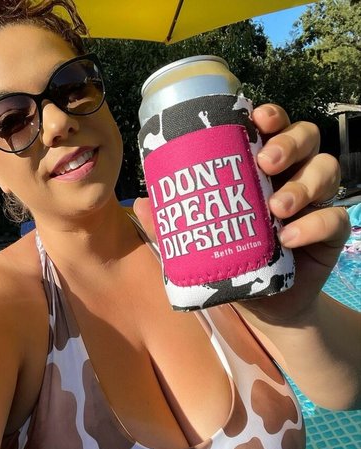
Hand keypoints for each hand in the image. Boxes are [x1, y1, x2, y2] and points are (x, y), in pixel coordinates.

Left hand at [134, 103, 350, 323]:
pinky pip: (336, 218)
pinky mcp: (330, 233)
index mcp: (260, 169)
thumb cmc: (230, 261)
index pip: (273, 128)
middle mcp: (291, 176)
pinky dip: (315, 224)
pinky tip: (289, 239)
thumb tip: (140, 203)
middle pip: (306, 136)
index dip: (270, 116)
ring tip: (276, 208)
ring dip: (302, 184)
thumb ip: (171, 225)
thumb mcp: (198, 242)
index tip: (257, 118)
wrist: (261, 304)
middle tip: (265, 163)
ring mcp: (314, 202)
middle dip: (289, 142)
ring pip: (327, 169)